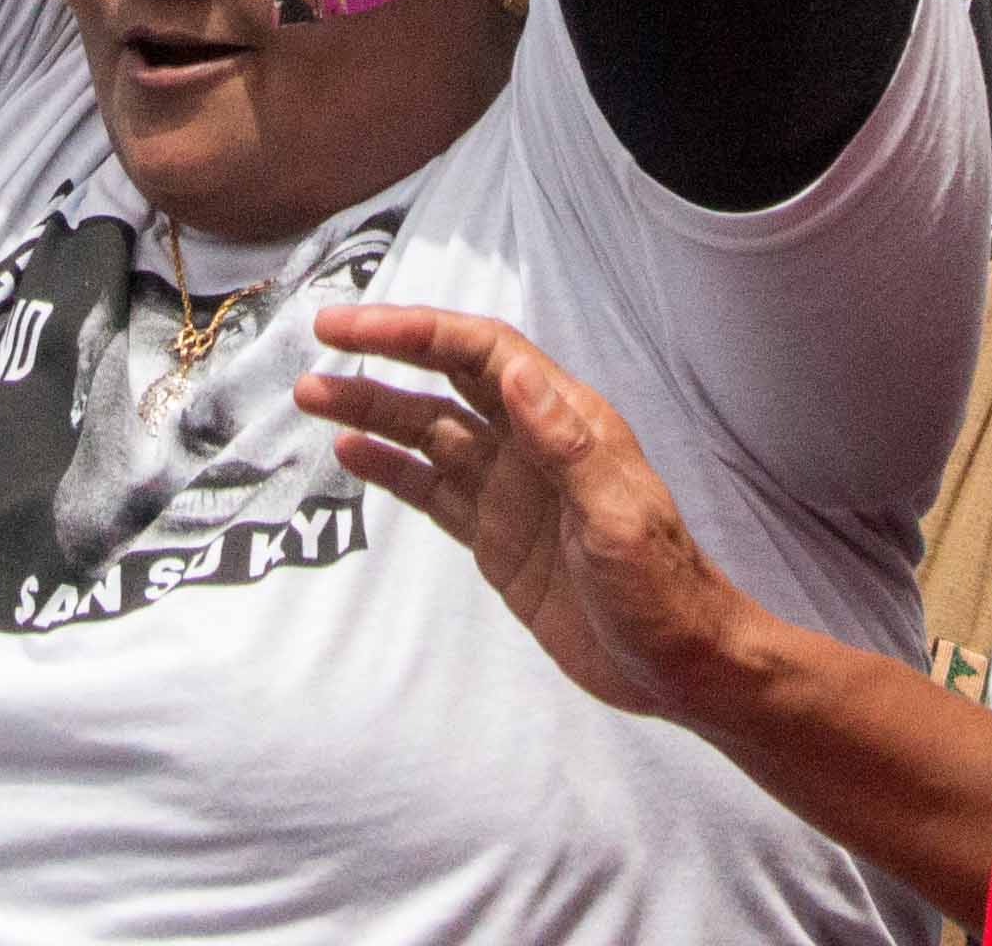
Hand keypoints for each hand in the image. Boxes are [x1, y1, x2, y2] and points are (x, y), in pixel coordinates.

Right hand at [300, 305, 752, 721]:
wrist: (678, 665)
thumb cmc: (662, 589)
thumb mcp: (619, 517)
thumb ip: (566, 445)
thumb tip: (517, 374)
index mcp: (567, 421)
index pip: (482, 353)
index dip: (418, 331)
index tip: (356, 327)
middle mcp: (532, 443)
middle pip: (446, 379)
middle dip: (385, 354)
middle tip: (321, 336)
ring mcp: (509, 489)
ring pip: (429, 431)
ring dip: (373, 410)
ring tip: (312, 395)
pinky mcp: (494, 536)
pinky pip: (432, 489)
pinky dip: (390, 469)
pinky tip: (350, 454)